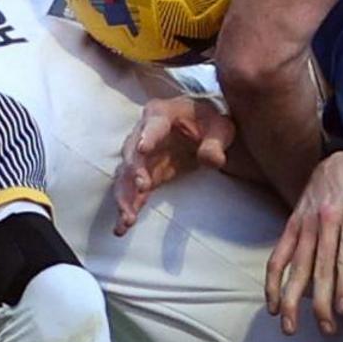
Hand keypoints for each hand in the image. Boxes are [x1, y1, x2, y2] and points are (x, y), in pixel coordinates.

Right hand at [111, 94, 230, 234]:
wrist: (202, 129)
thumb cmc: (209, 123)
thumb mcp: (220, 129)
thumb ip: (215, 144)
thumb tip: (213, 160)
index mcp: (161, 114)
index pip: (153, 125)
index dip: (148, 137)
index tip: (143, 149)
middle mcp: (142, 133)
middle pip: (132, 153)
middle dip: (135, 171)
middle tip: (141, 188)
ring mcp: (140, 156)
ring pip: (126, 176)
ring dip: (125, 197)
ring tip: (127, 218)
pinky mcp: (143, 175)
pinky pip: (131, 192)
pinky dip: (128, 207)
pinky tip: (122, 227)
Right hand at [266, 151, 342, 332]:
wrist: (341, 161)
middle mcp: (326, 219)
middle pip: (321, 266)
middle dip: (321, 301)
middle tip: (327, 329)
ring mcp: (306, 223)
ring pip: (296, 266)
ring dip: (292, 299)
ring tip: (291, 327)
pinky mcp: (292, 225)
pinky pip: (278, 255)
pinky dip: (273, 281)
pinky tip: (273, 305)